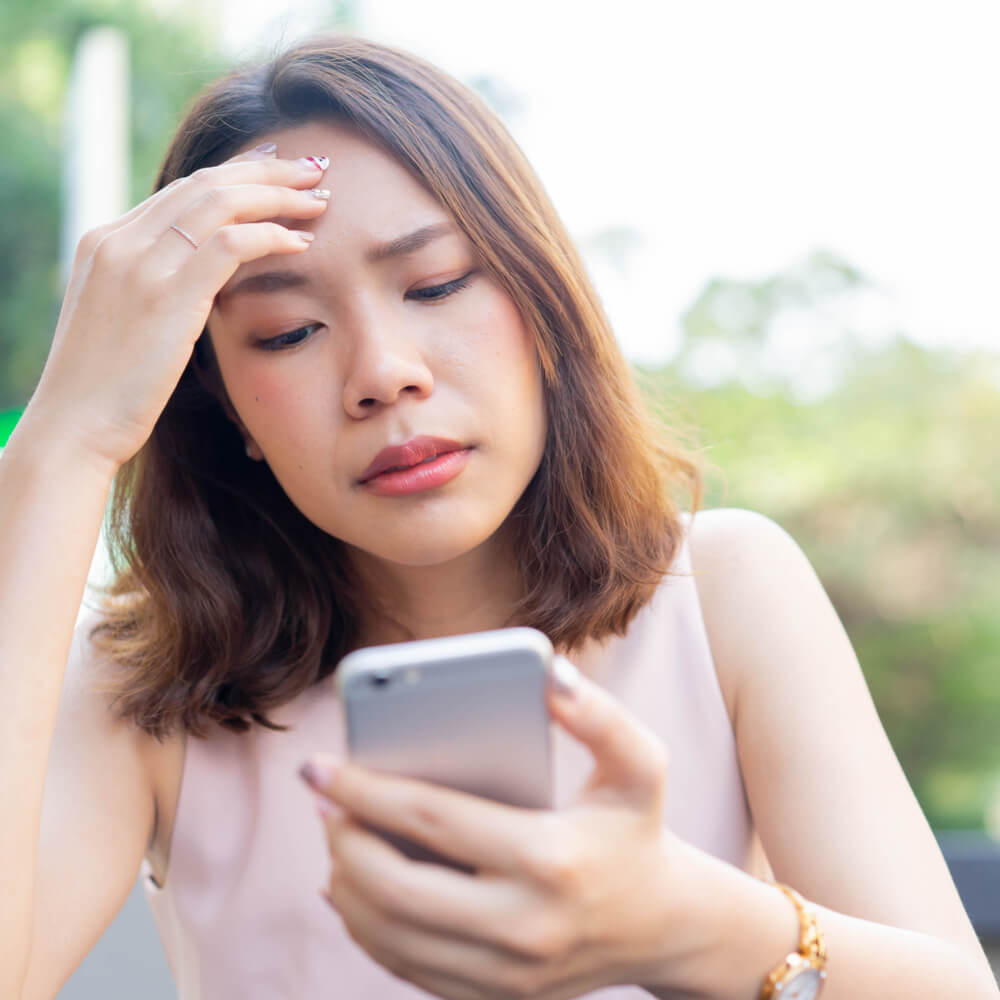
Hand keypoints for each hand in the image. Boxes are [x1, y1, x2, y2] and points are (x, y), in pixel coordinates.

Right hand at [26, 144, 330, 473]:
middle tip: (312, 169)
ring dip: (278, 196)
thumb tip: (195, 286)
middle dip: (265, 171)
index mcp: (105, 242)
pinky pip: (232, 244)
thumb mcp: (119, 322)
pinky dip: (272, 236)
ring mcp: (140, 264)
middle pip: (204, 183)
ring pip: (222, 203)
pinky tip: (302, 242)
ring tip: (319, 199)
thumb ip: (150, 291)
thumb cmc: (103, 390)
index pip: (181, 191)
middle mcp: (120, 241)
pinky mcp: (167, 294)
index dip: (236, 176)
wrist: (74, 426)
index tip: (275, 171)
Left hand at [302, 660, 680, 999]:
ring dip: (346, 883)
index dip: (364, 789)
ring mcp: (506, 974)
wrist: (665, 926)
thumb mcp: (640, 764)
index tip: (317, 766)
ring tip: (334, 835)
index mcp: (550, 859)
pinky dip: (366, 927)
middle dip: (342, 839)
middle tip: (321, 801)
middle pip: (396, 888)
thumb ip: (600, 715)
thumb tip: (547, 672)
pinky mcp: (494, 999)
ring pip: (391, 936)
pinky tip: (350, 887)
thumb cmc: (638, 830)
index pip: (431, 819)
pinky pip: (406, 968)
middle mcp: (523, 927)